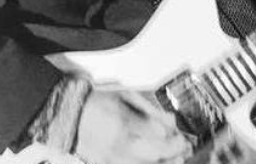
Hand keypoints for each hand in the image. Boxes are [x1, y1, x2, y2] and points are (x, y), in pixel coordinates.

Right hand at [75, 89, 191, 163]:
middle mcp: (118, 143)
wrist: (72, 115)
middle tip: (184, 149)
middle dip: (175, 154)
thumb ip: (151, 109)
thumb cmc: (98, 103)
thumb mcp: (127, 97)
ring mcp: (112, 159)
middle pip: (155, 155)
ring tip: (174, 160)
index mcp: (123, 121)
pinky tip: (156, 163)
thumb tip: (171, 121)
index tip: (183, 137)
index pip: (158, 134)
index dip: (176, 138)